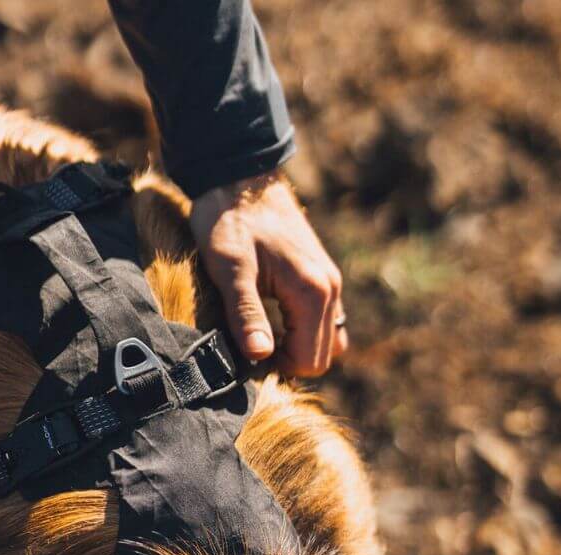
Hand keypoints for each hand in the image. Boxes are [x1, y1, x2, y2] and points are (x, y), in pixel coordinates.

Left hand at [190, 169, 346, 376]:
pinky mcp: (321, 275)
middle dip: (289, 362)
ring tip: (260, 337)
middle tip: (250, 348)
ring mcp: (329, 281)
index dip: (278, 369)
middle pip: (324, 356)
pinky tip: (270, 323)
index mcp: (313, 291)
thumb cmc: (230, 223)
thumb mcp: (231, 271)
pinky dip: (301, 332)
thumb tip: (261, 357)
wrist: (240, 178)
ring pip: (327, 339)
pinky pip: (322, 321)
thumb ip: (246, 314)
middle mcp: (331, 289)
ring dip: (298, 348)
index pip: (311, 361)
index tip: (246, 355)